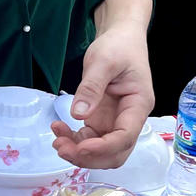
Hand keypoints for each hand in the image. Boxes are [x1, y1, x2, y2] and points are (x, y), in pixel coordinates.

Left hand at [52, 19, 153, 170]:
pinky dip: (74, 140)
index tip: (81, 147)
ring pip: (102, 151)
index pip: (125, 137)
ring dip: (79, 152)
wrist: (120, 38)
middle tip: (61, 147)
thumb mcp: (103, 61)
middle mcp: (130, 118)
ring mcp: (115, 121)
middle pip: (115, 153)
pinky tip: (59, 129)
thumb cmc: (119, 46)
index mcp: (138, 105)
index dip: (104, 148)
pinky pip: (89, 139)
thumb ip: (91, 87)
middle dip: (90, 157)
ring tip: (56, 139)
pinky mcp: (102, 120)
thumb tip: (78, 114)